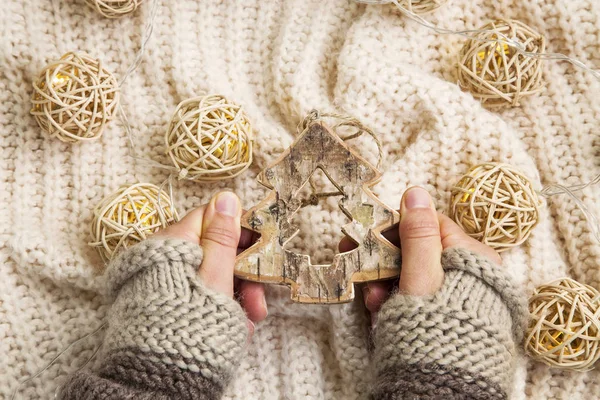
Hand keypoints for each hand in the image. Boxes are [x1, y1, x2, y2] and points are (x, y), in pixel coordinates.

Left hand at [154, 191, 267, 335]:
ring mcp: (162, 281)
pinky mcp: (163, 302)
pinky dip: (219, 308)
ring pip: (210, 275)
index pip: (211, 217)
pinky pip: (198, 295)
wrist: (157, 376)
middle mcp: (165, 257)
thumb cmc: (189, 323)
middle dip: (243, 273)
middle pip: (214, 250)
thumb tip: (226, 197)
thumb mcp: (215, 277)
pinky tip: (234, 328)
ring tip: (250, 322)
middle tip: (259, 300)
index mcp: (175, 242)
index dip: (240, 231)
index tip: (263, 249)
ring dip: (237, 295)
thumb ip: (222, 237)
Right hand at [341, 186, 501, 323]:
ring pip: (413, 271)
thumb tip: (416, 191)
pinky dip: (396, 297)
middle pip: (417, 248)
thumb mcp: (422, 278)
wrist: (442, 388)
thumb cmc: (435, 330)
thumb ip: (418, 235)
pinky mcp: (447, 308)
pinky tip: (380, 309)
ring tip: (372, 301)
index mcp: (471, 255)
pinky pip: (417, 292)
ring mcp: (458, 290)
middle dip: (385, 259)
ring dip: (386, 281)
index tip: (363, 233)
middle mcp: (468, 269)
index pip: (428, 223)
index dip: (393, 226)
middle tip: (359, 269)